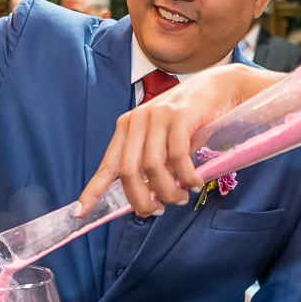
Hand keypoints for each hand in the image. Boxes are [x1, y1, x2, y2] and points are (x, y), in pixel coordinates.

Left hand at [78, 64, 268, 216]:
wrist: (219, 88)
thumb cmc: (191, 119)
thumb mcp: (164, 140)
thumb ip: (151, 163)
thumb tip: (145, 198)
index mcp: (127, 127)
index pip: (107, 165)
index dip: (93, 191)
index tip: (81, 213)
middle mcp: (137, 121)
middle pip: (128, 172)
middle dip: (141, 200)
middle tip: (157, 211)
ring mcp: (157, 117)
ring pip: (153, 168)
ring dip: (168, 191)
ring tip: (181, 197)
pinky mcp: (179, 116)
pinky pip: (178, 157)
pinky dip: (187, 177)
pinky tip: (194, 183)